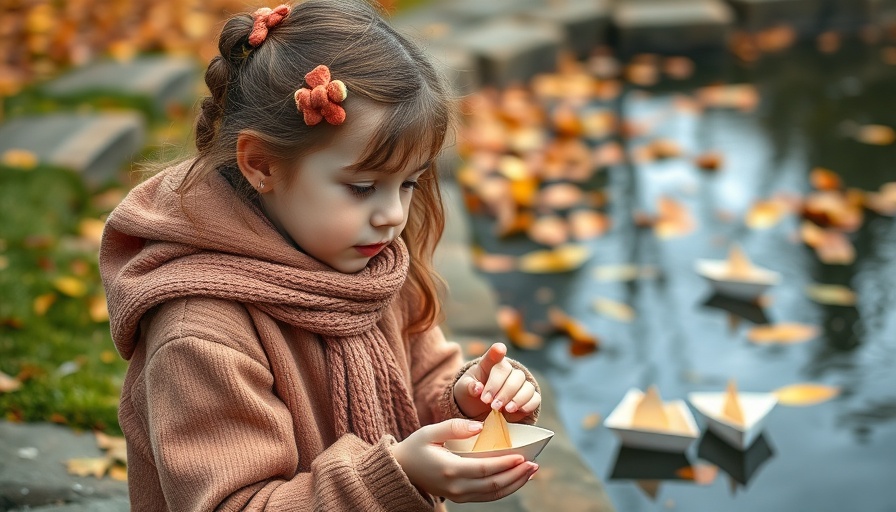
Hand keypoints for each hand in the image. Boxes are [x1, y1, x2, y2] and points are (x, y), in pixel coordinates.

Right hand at [390, 418, 538, 502]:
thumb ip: (454, 427)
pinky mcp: (461, 498)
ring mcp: (459, 495)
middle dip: (517, 475)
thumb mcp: (429, 431)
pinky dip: (505, 489)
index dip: (505, 464)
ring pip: (493, 494)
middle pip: (494, 484)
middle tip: (534, 463)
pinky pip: (488, 496)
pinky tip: (517, 478)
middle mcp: (457, 487)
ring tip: (531, 471)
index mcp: (450, 469)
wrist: (402, 470)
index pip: (485, 469)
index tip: (522, 456)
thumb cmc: (415, 447)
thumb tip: (479, 427)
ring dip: (515, 483)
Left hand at [453, 343, 540, 422]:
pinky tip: (517, 411)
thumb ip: (468, 387)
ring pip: (526, 386)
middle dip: (503, 391)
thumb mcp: (463, 390)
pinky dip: (527, 405)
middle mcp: (508, 371)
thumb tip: (477, 387)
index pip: (494, 355)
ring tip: (504, 409)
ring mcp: (520, 384)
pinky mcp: (528, 398)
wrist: (478, 412)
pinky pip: (534, 398)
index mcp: (490, 364)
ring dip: (516, 398)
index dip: (497, 352)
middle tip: (492, 404)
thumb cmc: (470, 395)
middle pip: (513, 375)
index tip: (499, 349)